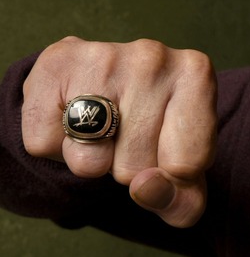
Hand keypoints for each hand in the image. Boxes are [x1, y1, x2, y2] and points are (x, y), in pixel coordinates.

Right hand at [21, 36, 216, 227]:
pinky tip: (73, 117)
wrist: (102, 85)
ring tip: (103, 129)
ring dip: (92, 161)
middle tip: (130, 136)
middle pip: (136, 167)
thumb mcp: (185, 168)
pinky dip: (55, 146)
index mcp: (197, 75)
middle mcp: (155, 57)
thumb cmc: (156, 129)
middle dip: (130, 168)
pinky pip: (44, 143)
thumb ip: (183, 200)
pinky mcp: (56, 63)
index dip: (172, 176)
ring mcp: (104, 57)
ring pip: (89, 161)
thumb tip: (145, 188)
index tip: (170, 150)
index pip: (186, 165)